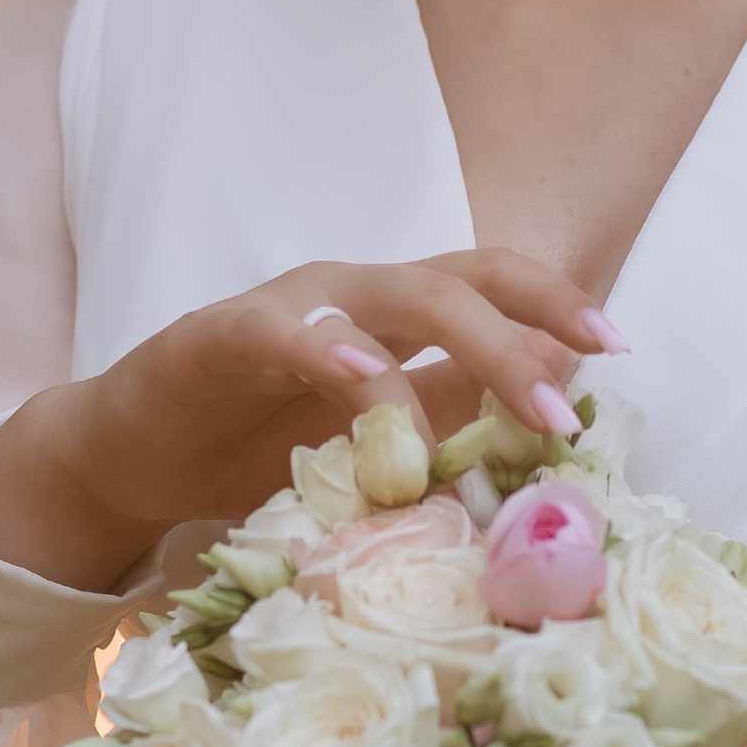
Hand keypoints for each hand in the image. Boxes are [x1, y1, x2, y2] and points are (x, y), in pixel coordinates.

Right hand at [0, 249, 617, 593]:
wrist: (130, 461)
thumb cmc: (255, 449)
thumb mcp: (373, 444)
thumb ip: (450, 421)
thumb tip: (553, 417)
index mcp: (393, 314)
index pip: (490, 284)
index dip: (554, 304)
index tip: (616, 347)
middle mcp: (350, 294)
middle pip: (455, 287)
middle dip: (520, 343)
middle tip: (562, 413)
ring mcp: (286, 309)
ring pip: (383, 302)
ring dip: (448, 356)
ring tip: (495, 416)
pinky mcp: (216, 335)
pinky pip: (277, 330)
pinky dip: (321, 346)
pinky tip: (356, 371)